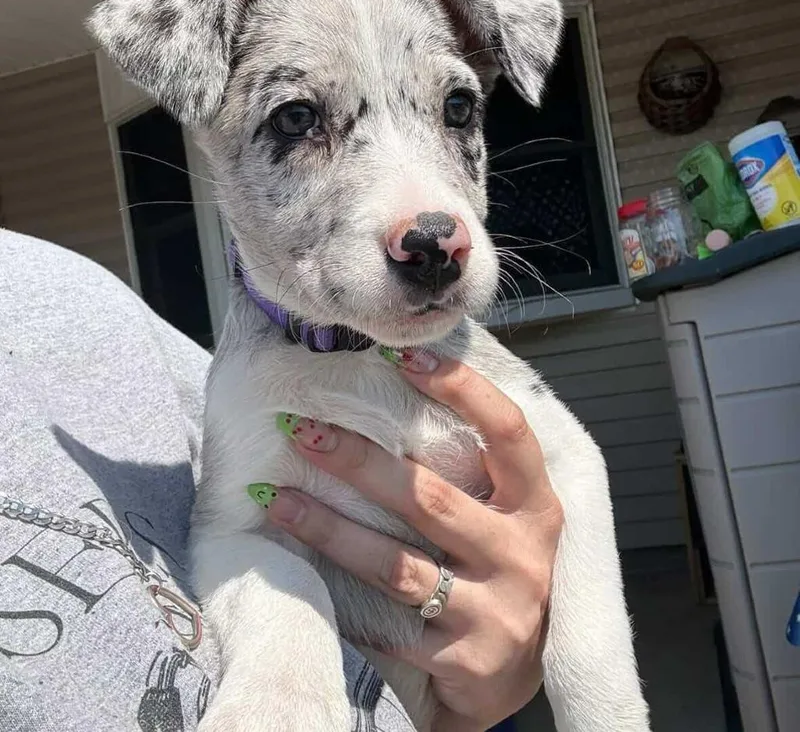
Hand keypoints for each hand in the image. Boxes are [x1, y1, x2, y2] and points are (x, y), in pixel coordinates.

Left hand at [263, 351, 562, 731]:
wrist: (513, 673)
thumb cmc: (496, 571)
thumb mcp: (503, 516)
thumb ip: (471, 470)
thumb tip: (398, 393)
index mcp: (535, 505)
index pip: (508, 432)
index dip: (461, 389)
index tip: (402, 355)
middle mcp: (522, 554)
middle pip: (432, 498)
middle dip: (360, 461)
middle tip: (302, 430)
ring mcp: (498, 611)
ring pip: (399, 566)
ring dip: (330, 529)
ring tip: (276, 499)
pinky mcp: (465, 660)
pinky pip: (387, 627)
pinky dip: (341, 602)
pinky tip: (300, 577)